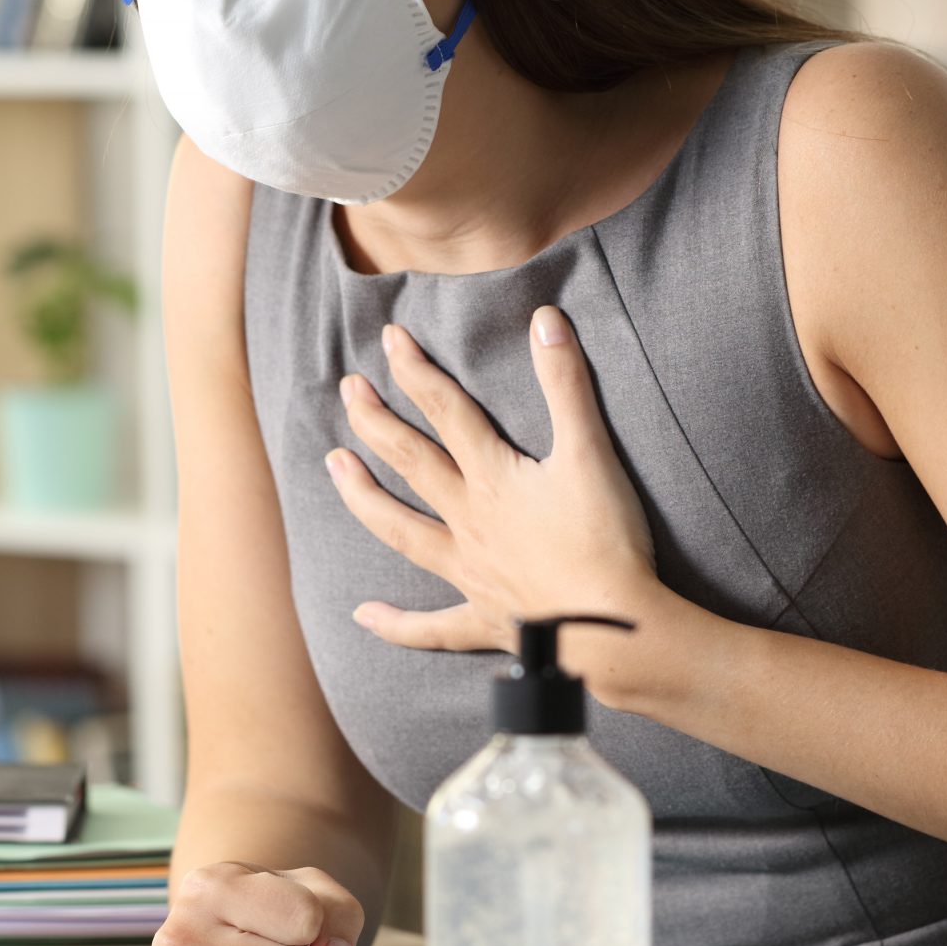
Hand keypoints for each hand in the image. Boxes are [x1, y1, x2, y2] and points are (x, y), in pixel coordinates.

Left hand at [324, 307, 661, 696]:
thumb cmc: (605, 540)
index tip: (389, 339)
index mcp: (493, 478)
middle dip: (376, 422)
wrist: (613, 627)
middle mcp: (469, 520)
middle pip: (412, 462)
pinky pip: (431, 626)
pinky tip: (362, 615)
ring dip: (364, 498)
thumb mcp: (590, 452)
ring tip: (333, 468)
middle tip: (347, 390)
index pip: (446, 411)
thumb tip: (545, 318)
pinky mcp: (483, 619)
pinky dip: (397, 624)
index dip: (417, 371)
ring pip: (402, 531)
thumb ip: (566, 385)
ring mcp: (470, 573)